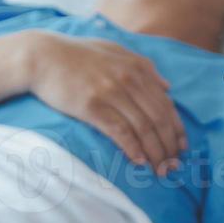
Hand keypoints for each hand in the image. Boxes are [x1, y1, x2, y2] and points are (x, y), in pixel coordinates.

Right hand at [24, 32, 186, 172]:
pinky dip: (133, 149)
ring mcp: (111, 93)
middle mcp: (129, 79)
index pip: (166, 105)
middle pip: (158, 120)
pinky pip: (120, 131)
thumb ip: (144, 67)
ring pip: (143, 128)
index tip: (181, 149)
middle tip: (173, 167)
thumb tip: (167, 86)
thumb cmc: (77, 55)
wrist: (42, 56)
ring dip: (154, 153)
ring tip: (159, 170)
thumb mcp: (115, 51)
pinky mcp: (92, 107)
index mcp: (138, 68)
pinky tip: (139, 162)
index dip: (177, 130)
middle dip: (169, 147)